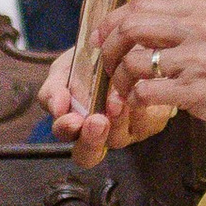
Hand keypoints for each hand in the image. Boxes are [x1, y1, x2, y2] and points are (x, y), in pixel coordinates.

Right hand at [39, 47, 134, 172]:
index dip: (65, 129)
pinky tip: (138, 92)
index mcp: (74, 122)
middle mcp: (98, 134)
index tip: (71, 116)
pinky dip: (139, 109)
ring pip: (117, 139)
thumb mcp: (66, 69)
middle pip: (88, 156)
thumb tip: (57, 107)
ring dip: (116, 121)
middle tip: (95, 121)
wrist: (132, 49)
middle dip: (90, 140)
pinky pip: (145, 124)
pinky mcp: (151, 124)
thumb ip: (54, 88)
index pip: (65, 136)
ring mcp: (124, 132)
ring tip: (117, 102)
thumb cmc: (93, 62)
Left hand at [95, 0, 205, 149]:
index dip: (114, 19)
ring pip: (134, 61)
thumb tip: (149, 28)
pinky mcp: (197, 90)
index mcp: (203, 10)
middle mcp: (198, 29)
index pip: (141, 3)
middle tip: (108, 63)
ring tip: (125, 89)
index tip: (106, 36)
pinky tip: (142, 103)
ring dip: (120, 79)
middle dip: (110, 46)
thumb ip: (189, 26)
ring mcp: (197, 60)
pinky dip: (136, 99)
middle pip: (131, 26)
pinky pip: (147, 91)